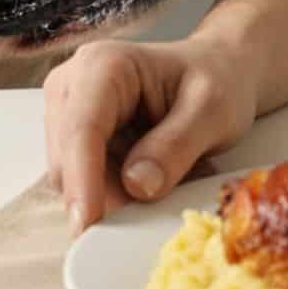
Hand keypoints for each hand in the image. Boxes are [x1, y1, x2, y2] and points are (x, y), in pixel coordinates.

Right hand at [43, 35, 258, 236]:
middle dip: (108, 192)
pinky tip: (153, 175)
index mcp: (102, 66)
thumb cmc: (217, 80)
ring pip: (72, 180)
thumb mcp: (213, 110)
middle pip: (68, 161)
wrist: (219, 72)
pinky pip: (84, 183)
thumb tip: (137, 186)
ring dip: (116, 193)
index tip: (90, 222)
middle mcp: (72, 87)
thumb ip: (177, 146)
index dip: (82, 180)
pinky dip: (118, 190)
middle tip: (167, 195)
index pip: (82, 129)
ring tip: (169, 174)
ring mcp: (67, 114)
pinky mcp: (73, 140)